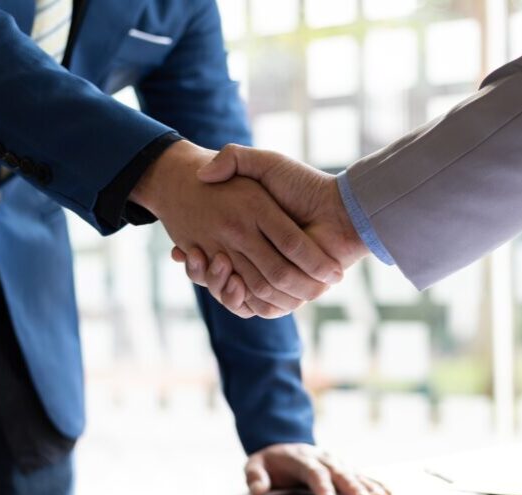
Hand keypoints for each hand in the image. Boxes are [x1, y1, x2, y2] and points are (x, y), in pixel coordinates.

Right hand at [131, 140, 342, 317]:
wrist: (341, 210)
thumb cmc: (304, 184)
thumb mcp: (266, 164)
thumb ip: (234, 159)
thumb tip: (202, 174)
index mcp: (250, 236)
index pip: (212, 254)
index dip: (193, 257)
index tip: (181, 249)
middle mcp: (259, 260)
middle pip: (219, 279)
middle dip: (201, 273)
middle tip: (190, 256)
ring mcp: (273, 278)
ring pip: (234, 295)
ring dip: (217, 286)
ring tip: (212, 265)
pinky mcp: (287, 292)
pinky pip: (258, 308)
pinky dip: (241, 301)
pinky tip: (231, 282)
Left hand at [245, 443, 390, 494]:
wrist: (283, 445)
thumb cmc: (270, 462)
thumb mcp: (255, 465)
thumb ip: (255, 476)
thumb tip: (259, 490)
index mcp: (301, 458)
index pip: (314, 472)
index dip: (322, 487)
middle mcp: (322, 458)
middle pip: (339, 472)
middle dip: (352, 487)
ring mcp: (335, 462)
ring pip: (353, 473)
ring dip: (368, 486)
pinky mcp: (343, 467)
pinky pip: (361, 474)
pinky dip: (374, 483)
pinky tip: (387, 493)